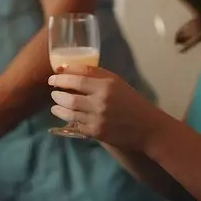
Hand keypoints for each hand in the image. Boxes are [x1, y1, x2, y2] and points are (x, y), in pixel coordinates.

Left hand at [47, 65, 165, 150]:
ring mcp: (98, 119)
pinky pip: (76, 125)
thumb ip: (93, 74)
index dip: (61, 77)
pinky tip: (66, 115)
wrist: (148, 127)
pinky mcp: (97, 133)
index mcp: (106, 85)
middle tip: (53, 91)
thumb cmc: (130, 101)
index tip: (53, 77)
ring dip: (58, 107)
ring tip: (55, 104)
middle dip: (57, 93)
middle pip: (69, 97)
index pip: (77, 78)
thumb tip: (67, 67)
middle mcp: (101, 102)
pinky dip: (68, 119)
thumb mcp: (116, 81)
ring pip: (69, 112)